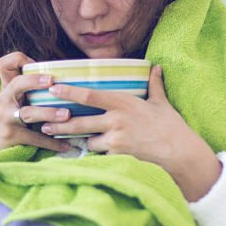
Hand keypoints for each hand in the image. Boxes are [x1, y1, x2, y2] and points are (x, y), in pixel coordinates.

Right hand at [0, 52, 71, 170]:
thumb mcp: (6, 104)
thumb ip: (22, 92)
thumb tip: (54, 84)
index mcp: (7, 90)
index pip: (4, 64)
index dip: (19, 58)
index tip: (38, 64)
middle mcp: (5, 100)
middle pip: (18, 83)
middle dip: (35, 80)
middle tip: (53, 82)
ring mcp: (6, 118)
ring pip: (30, 112)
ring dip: (50, 113)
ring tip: (67, 115)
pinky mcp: (10, 136)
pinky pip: (35, 138)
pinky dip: (52, 143)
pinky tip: (66, 145)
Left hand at [38, 65, 221, 200]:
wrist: (181, 154)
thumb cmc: (172, 128)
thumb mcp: (162, 104)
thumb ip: (155, 85)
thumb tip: (156, 68)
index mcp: (123, 102)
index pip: (89, 95)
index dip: (68, 92)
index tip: (53, 90)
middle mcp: (116, 120)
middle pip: (79, 122)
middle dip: (59, 124)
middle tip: (44, 125)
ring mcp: (115, 139)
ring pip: (88, 141)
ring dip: (81, 142)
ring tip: (68, 141)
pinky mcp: (118, 156)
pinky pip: (100, 155)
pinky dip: (97, 155)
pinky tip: (91, 156)